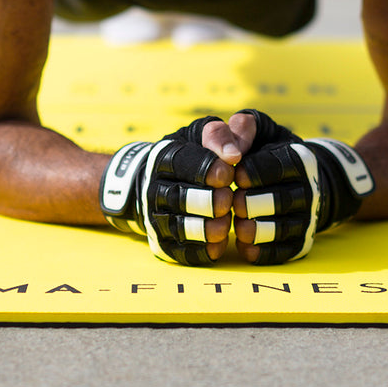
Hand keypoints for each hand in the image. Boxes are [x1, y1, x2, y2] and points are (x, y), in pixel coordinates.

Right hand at [99, 116, 235, 265]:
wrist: (158, 183)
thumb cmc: (191, 155)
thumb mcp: (201, 135)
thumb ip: (220, 135)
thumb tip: (235, 154)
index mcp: (162, 157)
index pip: (180, 162)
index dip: (205, 168)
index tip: (228, 173)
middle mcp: (153, 188)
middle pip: (178, 197)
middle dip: (206, 201)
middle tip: (227, 200)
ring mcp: (155, 217)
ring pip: (178, 227)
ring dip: (204, 228)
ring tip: (225, 223)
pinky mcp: (163, 242)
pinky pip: (180, 251)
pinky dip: (200, 251)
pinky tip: (218, 244)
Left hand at [230, 109, 374, 264]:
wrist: (306, 181)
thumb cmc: (271, 152)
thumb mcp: (262, 131)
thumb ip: (243, 128)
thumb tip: (230, 151)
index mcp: (299, 159)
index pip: (274, 167)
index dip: (250, 173)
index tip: (234, 175)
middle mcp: (308, 189)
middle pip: (279, 201)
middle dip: (251, 203)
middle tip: (233, 202)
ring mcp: (307, 218)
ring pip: (281, 229)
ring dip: (255, 230)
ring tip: (238, 224)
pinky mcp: (300, 242)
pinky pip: (282, 252)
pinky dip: (261, 252)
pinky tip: (244, 246)